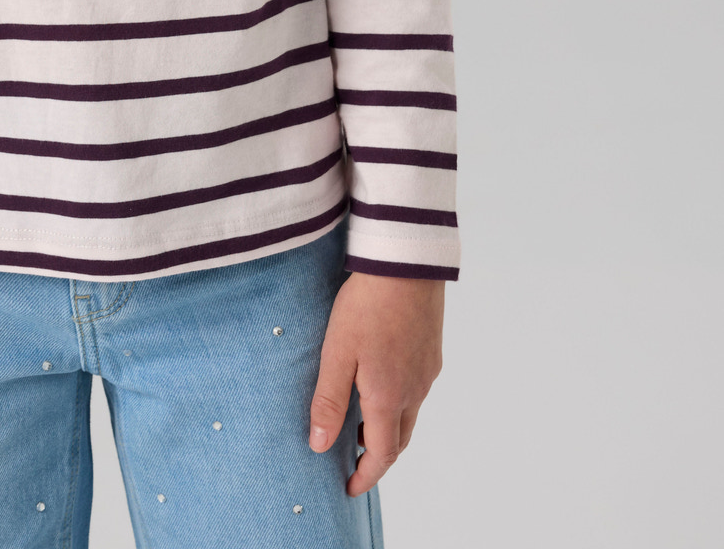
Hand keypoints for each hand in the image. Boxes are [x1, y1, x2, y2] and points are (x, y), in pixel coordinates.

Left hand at [309, 271, 444, 496]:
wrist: (405, 265)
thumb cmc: (366, 307)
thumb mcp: (337, 354)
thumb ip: (328, 401)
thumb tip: (318, 446)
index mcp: (389, 397)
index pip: (382, 453)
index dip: (366, 475)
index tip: (349, 486)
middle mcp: (415, 390)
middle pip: (399, 438)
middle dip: (378, 455)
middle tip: (353, 457)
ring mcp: (427, 370)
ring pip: (410, 413)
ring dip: (388, 426)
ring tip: (361, 420)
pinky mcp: (432, 351)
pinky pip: (416, 389)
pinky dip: (399, 401)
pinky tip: (381, 382)